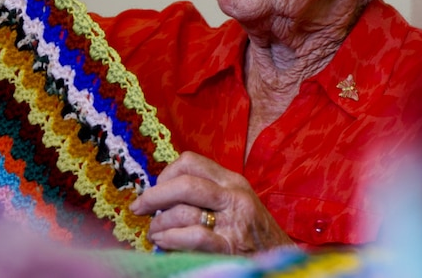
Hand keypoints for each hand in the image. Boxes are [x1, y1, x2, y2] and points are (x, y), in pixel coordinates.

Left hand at [130, 151, 294, 254]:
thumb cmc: (254, 234)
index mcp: (233, 182)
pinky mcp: (230, 248)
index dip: (166, 174)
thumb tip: (163, 192)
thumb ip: (208, 193)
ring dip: (159, 224)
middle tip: (139, 207)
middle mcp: (234, 197)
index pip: (191, 162)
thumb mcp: (237, 203)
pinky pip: (191, 237)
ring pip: (183, 212)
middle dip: (154, 196)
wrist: (282, 259)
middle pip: (184, 183)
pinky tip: (165, 242)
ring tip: (155, 233)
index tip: (157, 189)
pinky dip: (171, 239)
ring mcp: (234, 223)